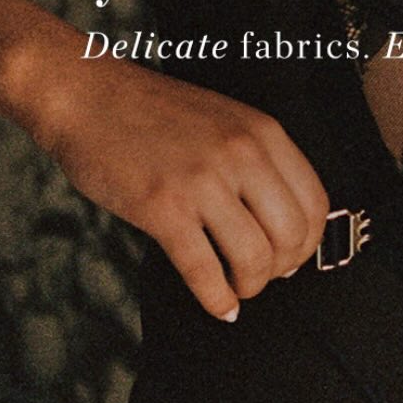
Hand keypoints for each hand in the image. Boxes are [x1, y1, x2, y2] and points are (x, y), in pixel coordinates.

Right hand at [26, 52, 331, 320]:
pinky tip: (219, 307)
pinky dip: (217, 300)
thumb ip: (257, 162)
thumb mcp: (224, 121)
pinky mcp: (163, 208)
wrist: (86, 96)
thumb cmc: (152, 113)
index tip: (290, 257)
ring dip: (249, 287)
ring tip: (236, 289)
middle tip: (260, 276)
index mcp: (263, 133)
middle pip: (292, 237)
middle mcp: (242, 155)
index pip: (315, 203)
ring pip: (254, 259)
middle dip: (280, 269)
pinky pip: (205, 270)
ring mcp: (203, 182)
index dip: (307, 243)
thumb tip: (282, 230)